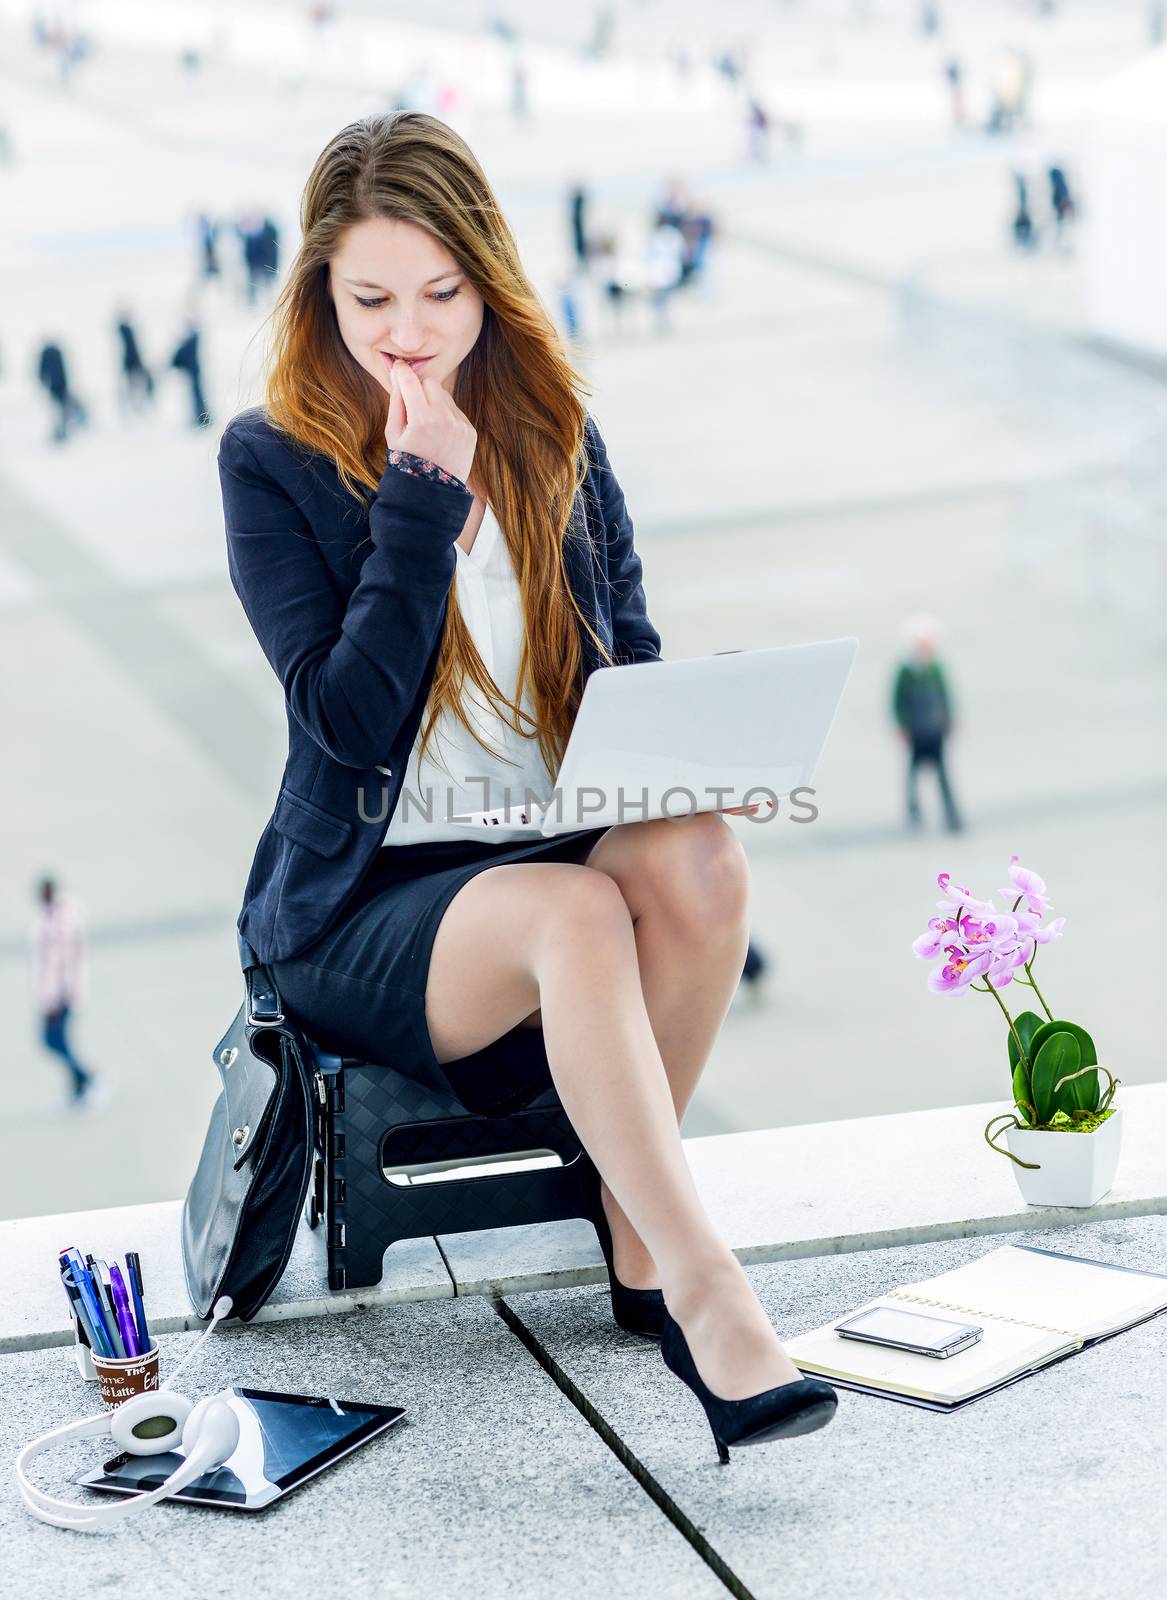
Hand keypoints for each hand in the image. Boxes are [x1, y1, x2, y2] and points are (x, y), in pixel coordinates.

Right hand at [384, 361, 476, 485]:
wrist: (432, 491)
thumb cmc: (407, 461)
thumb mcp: (393, 433)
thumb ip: (395, 402)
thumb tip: (396, 375)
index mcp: (421, 419)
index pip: (410, 381)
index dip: (402, 372)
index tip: (398, 367)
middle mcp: (443, 419)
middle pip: (431, 383)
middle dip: (420, 389)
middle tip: (414, 405)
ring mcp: (459, 425)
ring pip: (445, 396)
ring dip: (434, 403)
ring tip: (427, 426)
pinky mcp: (469, 431)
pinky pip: (455, 411)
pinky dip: (446, 416)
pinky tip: (439, 435)